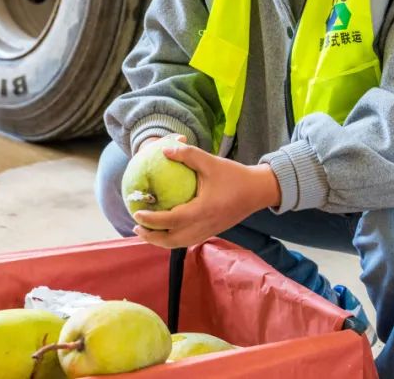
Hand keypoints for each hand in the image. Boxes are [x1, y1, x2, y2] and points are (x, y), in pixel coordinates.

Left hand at [132, 142, 281, 248]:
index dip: (152, 220)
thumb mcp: (211, 162)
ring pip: (179, 243)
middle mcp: (204, 226)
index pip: (172, 221)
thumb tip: (164, 150)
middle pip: (172, 240)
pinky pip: (187, 240)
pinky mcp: (212, 231)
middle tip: (136, 226)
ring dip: (160, 240)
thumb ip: (188, 155)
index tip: (137, 213)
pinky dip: (172, 239)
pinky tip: (165, 229)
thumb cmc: (234, 176)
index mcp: (203, 210)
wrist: (258, 191)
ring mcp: (208, 231)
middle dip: (151, 237)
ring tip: (145, 231)